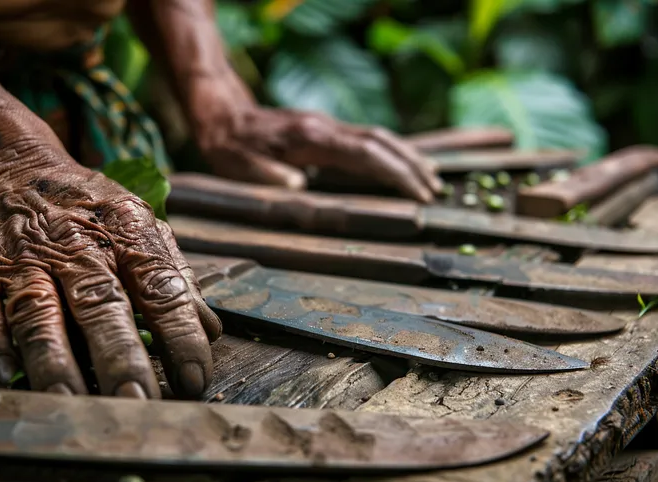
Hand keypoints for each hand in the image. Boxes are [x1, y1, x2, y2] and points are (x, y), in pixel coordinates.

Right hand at [0, 153, 220, 398]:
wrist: (12, 170)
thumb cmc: (90, 210)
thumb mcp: (142, 225)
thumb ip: (175, 276)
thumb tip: (212, 330)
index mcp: (127, 236)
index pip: (162, 288)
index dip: (181, 334)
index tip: (195, 378)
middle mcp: (78, 248)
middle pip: (101, 304)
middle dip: (119, 356)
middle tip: (136, 401)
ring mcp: (27, 261)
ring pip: (39, 313)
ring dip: (53, 359)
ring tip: (68, 399)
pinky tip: (4, 375)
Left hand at [190, 79, 442, 202]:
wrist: (221, 113)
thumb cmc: (229, 145)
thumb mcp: (238, 165)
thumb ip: (267, 176)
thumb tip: (300, 186)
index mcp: (310, 138)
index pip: (365, 154)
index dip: (395, 173)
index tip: (418, 193)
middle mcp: (325, 127)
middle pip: (381, 141)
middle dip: (411, 165)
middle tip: (436, 190)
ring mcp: (326, 125)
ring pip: (377, 136)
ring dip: (406, 155)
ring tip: (431, 177)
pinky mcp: (324, 129)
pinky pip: (366, 138)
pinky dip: (390, 151)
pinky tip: (399, 164)